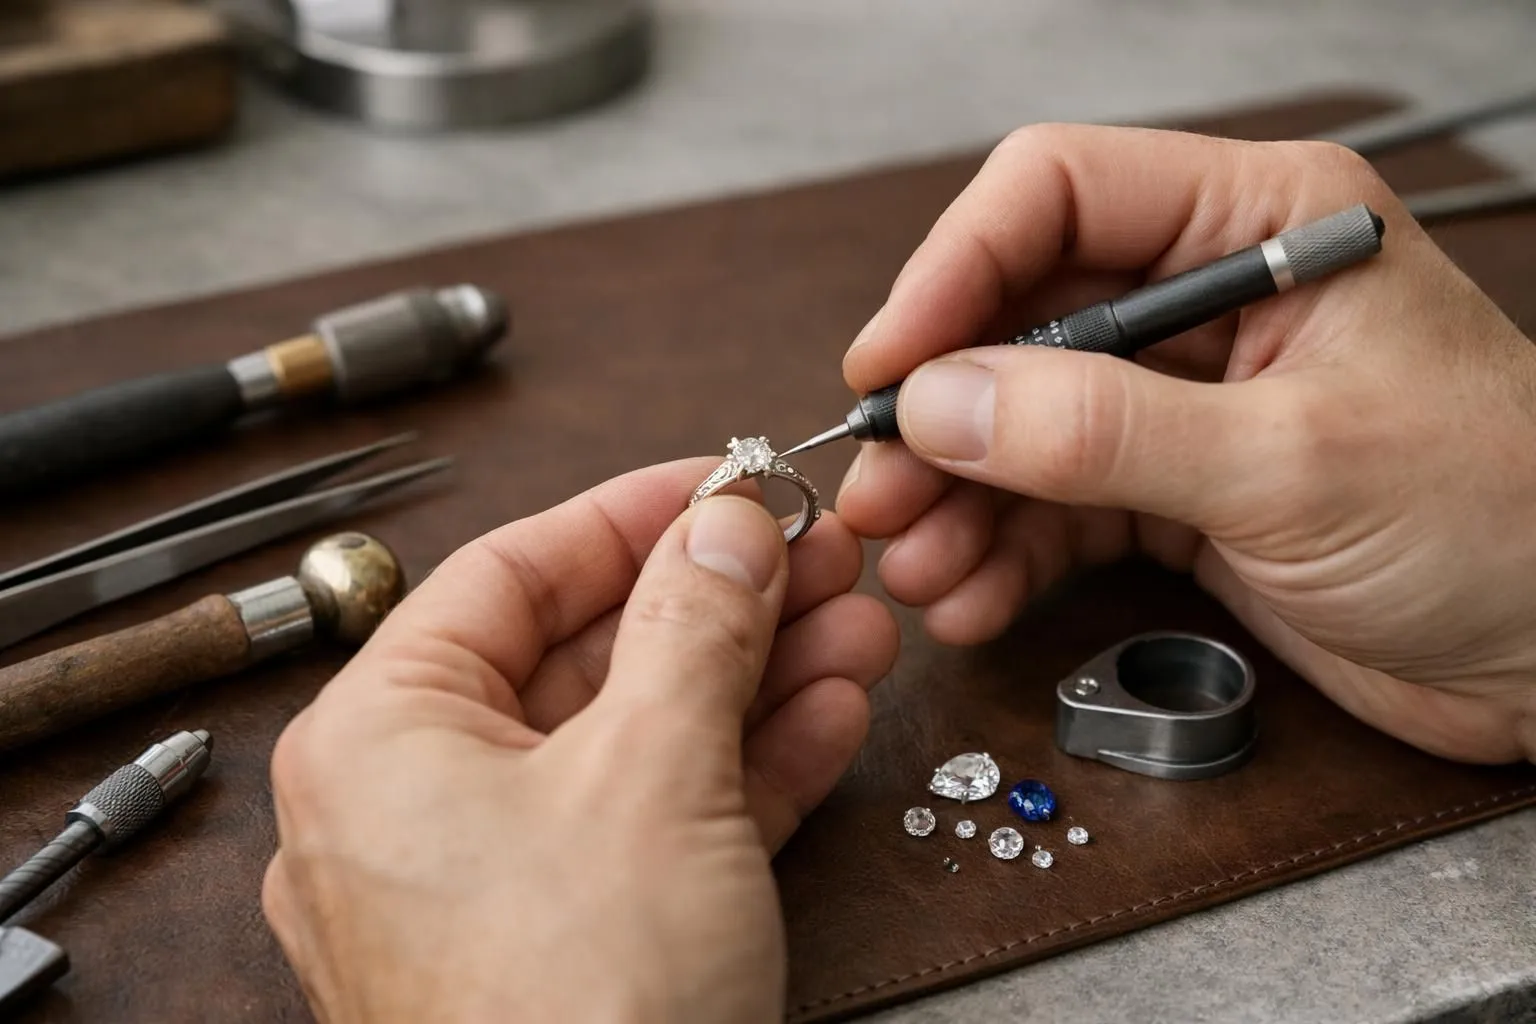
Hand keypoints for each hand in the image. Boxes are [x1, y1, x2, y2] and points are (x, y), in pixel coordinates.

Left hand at [262, 460, 897, 1022]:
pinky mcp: (570, 941)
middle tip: (812, 555)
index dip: (631, 514)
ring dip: (752, 680)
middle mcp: (417, 807)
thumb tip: (728, 522)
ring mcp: (494, 883)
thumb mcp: (655, 769)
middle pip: (586, 656)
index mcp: (380, 739)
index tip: (724, 479)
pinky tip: (828, 713)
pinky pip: (654, 823)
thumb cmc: (578, 1013)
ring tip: (852, 625)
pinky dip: (742, 769)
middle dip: (719, 603)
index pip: (510, 574)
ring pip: (635, 740)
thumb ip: (695, 622)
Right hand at [838, 124, 1535, 763]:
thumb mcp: (1290, 463)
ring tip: (918, 566)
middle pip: (1019, 319)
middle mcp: (1209, 297)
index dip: (953, 271)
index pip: (1057, 195)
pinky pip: (1058, 506)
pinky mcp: (1178, 492)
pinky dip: (1005, 554)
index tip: (888, 368)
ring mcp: (1187, 399)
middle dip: (943, 413)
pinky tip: (971, 597)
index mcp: (1258, 224)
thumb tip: (944, 403)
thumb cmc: (1500, 522)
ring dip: (959, 496)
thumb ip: (1103, 428)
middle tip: (881, 489)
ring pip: (1024, 423)